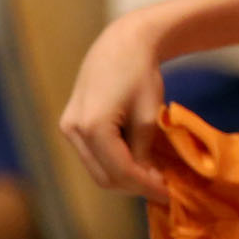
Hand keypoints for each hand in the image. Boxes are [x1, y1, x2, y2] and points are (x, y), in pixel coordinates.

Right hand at [59, 10, 172, 203]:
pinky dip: (114, 163)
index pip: (121, 171)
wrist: (121, 44)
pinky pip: (93, 155)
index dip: (147, 186)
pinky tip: (139, 162)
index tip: (171, 194)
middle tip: (165, 188)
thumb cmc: (140, 74)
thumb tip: (146, 179)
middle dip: (135, 186)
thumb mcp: (149, 116)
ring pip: (96, 169)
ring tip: (154, 177)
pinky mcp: (70, 125)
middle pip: (104, 176)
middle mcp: (73, 131)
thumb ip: (145, 151)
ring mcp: (68, 128)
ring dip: (124, 177)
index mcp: (92, 127)